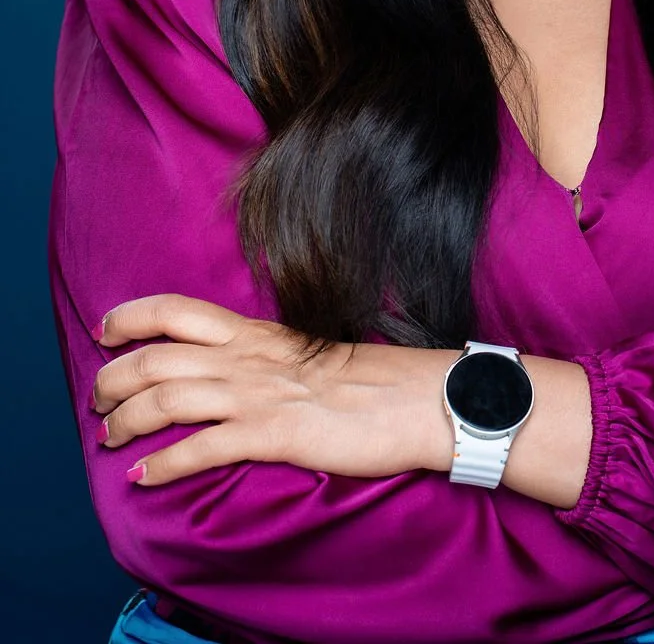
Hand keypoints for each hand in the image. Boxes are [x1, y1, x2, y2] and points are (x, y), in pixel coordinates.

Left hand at [90, 293, 460, 486]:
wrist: (418, 399)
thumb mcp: (307, 355)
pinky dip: (164, 465)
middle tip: (98, 401)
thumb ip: (267, 359)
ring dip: (126, 421)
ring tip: (109, 439)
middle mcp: (248, 359)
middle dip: (114, 378)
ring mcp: (258, 395)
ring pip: (167, 398)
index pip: (179, 311)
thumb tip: (237, 372)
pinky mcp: (273, 433)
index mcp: (257, 334)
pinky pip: (202, 447)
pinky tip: (144, 477)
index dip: (133, 318)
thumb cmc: (372, 381)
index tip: (106, 330)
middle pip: (158, 356)